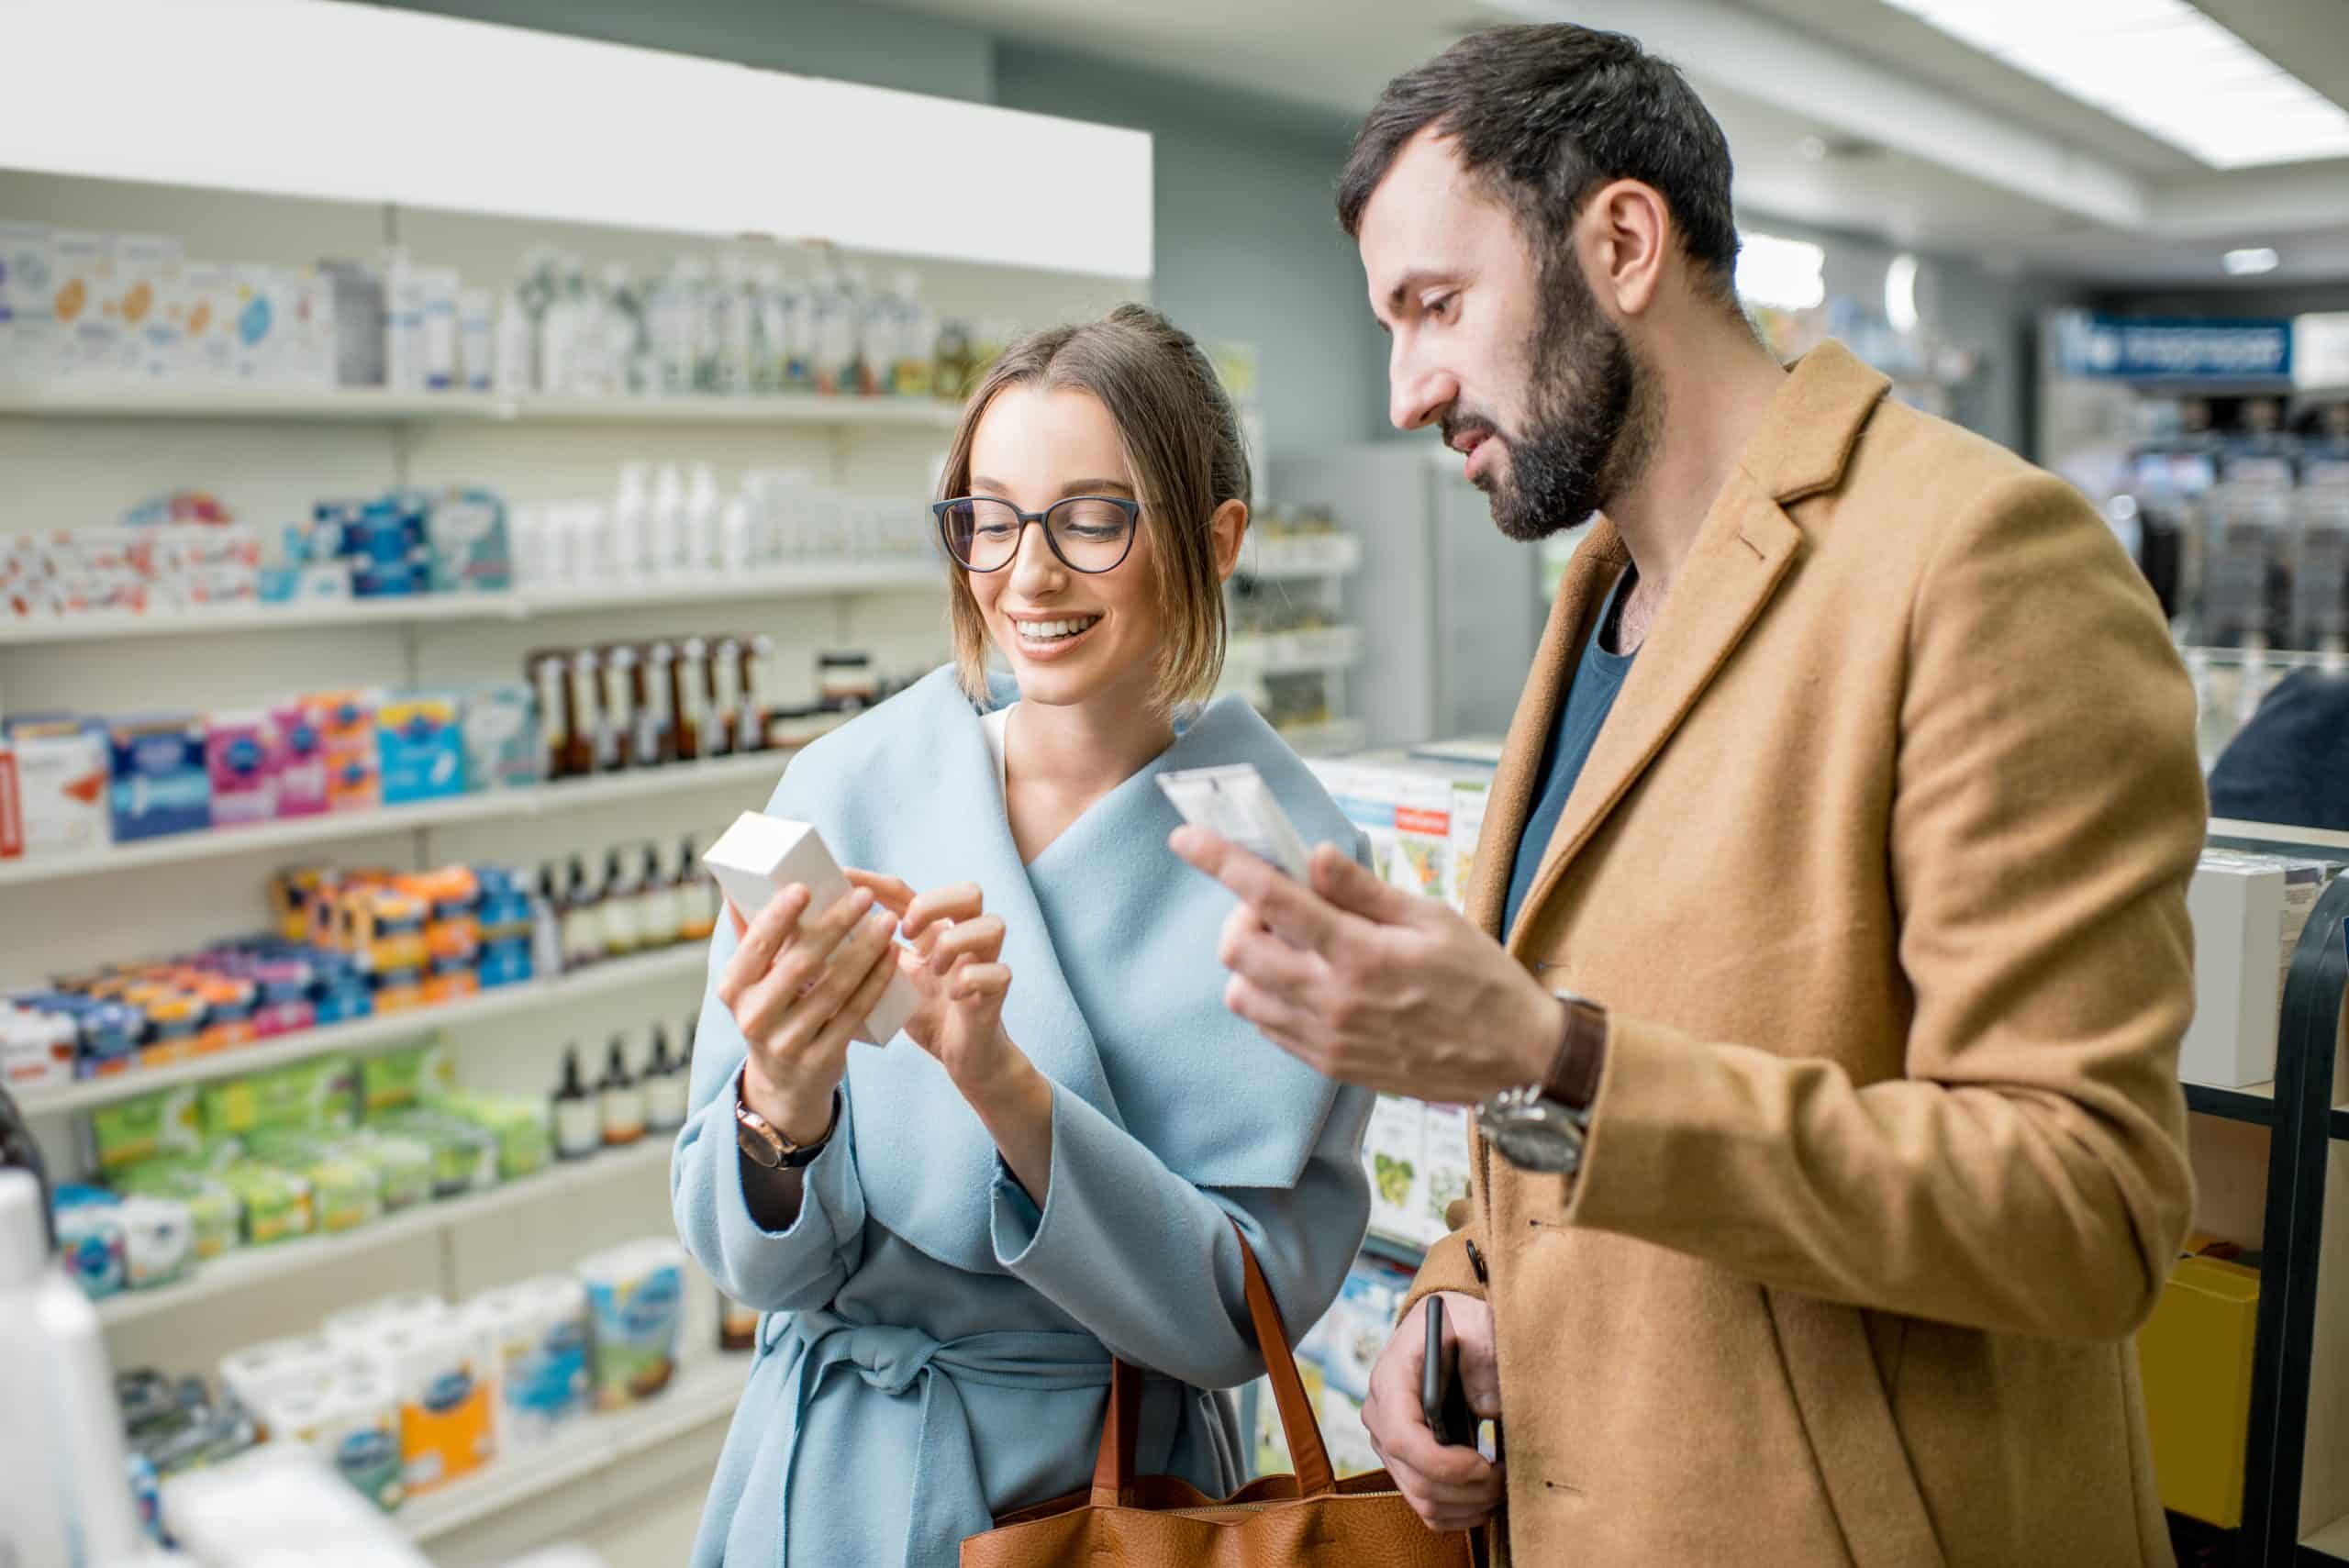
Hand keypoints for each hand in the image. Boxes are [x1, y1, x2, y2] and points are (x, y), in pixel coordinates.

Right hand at [717, 881, 899, 1143]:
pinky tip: (891, 956)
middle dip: (835, 925)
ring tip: (887, 920)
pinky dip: (876, 981)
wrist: (783, 1083)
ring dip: (865, 950)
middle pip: (800, 964)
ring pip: (834, 988)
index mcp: (734, 988)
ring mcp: (787, 1042)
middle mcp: (754, 1017)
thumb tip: (737, 884)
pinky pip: (854, 1013)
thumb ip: (750, 936)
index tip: (805, 887)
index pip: (755, 946)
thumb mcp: (751, 982)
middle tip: (863, 895)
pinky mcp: (821, 1059)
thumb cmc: (771, 1011)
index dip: (778, 917)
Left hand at [847, 871, 1054, 1199]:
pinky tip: (953, 995)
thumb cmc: (926, 1014)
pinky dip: (972, 979)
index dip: (874, 883)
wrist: (965, 1057)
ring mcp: (986, 962)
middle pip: (969, 892)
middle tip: (907, 931)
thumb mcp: (890, 981)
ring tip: (934, 967)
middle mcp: (965, 939)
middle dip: (934, 903)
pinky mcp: (998, 991)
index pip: (907, 892)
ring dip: (956, 941)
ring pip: (992, 924)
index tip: (842, 879)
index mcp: (934, 932)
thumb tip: (809, 947)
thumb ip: (867, 958)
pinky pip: (997, 972)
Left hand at [1168, 830, 1558, 1102]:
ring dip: (1253, 961)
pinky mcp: (1328, 1066)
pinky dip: (1270, 995)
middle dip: (1242, 917)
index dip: (1220, 863)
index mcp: (1360, 954)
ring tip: (1298, 947)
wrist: (1513, 1061)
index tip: (1186, 839)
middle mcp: (1333, 1000)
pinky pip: (1267, 1026)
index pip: (1270, 899)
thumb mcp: (1433, 918)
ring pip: (1242, 993)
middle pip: (1236, 951)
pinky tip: (1310, 980)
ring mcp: (1326, 1039)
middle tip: (1282, 907)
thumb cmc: (1481, 980)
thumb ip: (1364, 890)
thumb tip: (1315, 855)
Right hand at [1364, 1293, 1504, 1533]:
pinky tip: (1486, 1493)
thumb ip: (1481, 1356)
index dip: (1444, 1463)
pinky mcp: (1403, 1464)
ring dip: (1469, 1505)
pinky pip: (1427, 1508)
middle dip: (1468, 1489)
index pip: (1403, 1438)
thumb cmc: (1457, 1325)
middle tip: (1506, 1476)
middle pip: (1416, 1480)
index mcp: (1390, 1381)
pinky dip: (1461, 1512)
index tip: (1485, 1464)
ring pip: (1423, 1501)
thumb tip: (1488, 1409)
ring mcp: (1388, 1445)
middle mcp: (1380, 1418)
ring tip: (1501, 1484)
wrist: (1440, 1330)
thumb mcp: (1473, 1322)